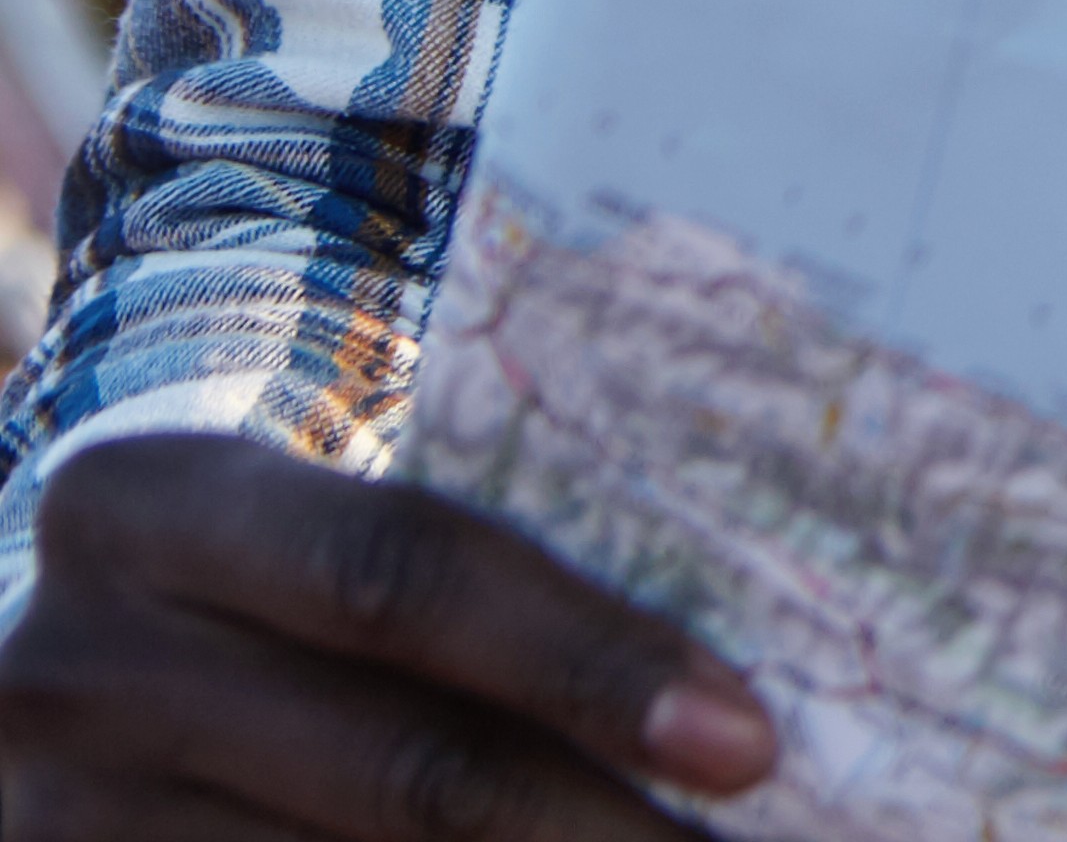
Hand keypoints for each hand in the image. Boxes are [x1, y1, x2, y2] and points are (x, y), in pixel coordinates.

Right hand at [0, 434, 775, 834]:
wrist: (76, 682)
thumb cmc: (265, 594)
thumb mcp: (314, 532)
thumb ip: (478, 584)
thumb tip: (729, 694)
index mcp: (154, 504)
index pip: (406, 571)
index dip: (587, 662)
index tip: (748, 742)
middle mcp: (80, 665)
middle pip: (402, 761)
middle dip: (597, 821)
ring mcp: (58, 817)